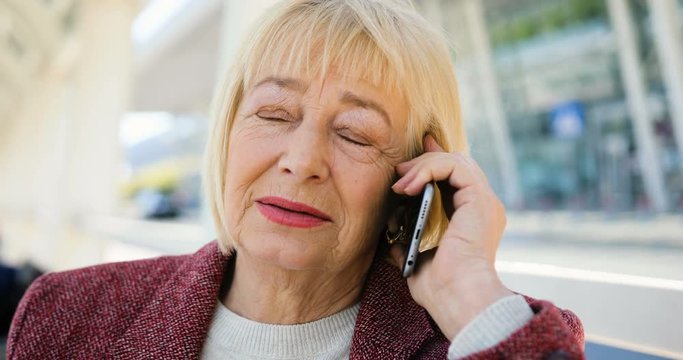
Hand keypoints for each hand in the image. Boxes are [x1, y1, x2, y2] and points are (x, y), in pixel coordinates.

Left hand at [390, 135, 511, 339]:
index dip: (434, 161)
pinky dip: (429, 169)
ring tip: (400, 183)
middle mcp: (483, 207)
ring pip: (456, 160)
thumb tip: (393, 233)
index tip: (412, 155)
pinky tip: (409, 186)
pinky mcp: (480, 199)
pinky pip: (455, 166)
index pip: (457, 177)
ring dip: (423, 166)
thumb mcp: (418, 258)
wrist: (456, 298)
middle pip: (457, 163)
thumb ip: (411, 240)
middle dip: (425, 159)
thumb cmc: (440, 288)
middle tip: (398, 171)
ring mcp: (485, 202)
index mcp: (473, 219)